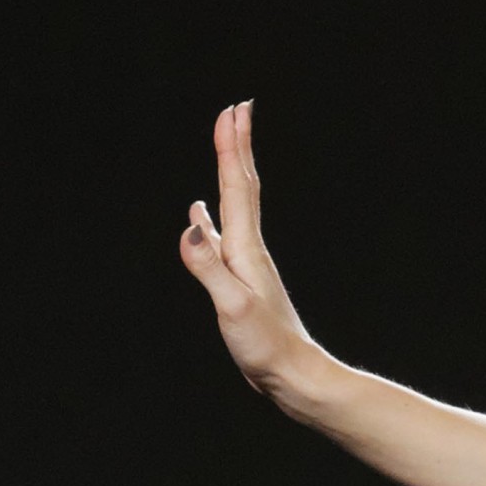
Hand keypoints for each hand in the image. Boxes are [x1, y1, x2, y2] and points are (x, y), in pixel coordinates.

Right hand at [182, 101, 323, 405]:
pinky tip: (201, 214)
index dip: (232, 147)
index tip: (233, 110)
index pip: (236, 186)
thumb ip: (209, 265)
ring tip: (225, 146)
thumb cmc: (266, 346)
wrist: (294, 376)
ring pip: (235, 205)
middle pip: (242, 185)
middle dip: (237, 145)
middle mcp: (248, 249)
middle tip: (236, 109)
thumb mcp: (232, 306)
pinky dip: (211, 216)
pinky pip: (223, 235)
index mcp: (245, 249)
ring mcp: (246, 263)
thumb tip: (190, 222)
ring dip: (230, 171)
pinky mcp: (240, 281)